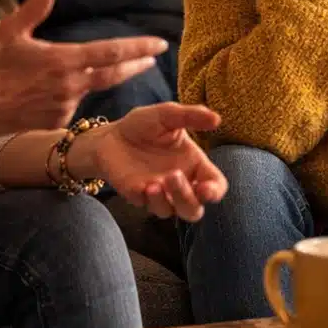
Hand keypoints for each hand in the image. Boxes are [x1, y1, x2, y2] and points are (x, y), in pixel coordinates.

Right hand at [0, 0, 166, 133]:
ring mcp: (66, 106)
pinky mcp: (57, 121)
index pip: (112, 52)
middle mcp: (71, 85)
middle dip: (136, 65)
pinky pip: (73, 103)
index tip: (159, 44)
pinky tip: (51, 90)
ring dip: (99, 78)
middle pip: (114, 74)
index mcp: (64, 60)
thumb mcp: (10, 32)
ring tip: (102, 68)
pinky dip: (71, 93)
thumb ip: (34, 8)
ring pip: (91, 88)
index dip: (138, 48)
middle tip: (153, 58)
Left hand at [67, 103, 227, 221]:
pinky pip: (150, 207)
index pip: (215, 186)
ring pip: (174, 212)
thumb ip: (191, 116)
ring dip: (167, 200)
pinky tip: (144, 186)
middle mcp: (179, 183)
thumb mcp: (167, 115)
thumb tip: (217, 119)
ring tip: (155, 183)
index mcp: (193, 164)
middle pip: (195, 209)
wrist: (110, 135)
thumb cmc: (143, 125)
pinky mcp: (139, 197)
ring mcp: (160, 193)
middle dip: (188, 199)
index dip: (215, 192)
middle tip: (173, 176)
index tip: (206, 189)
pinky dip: (150, 200)